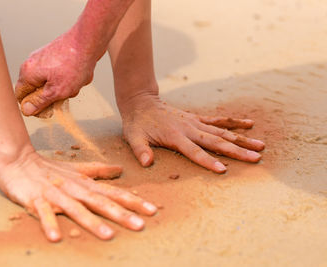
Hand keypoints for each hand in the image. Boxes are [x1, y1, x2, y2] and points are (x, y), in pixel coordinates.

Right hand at [0, 150, 156, 241]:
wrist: (19, 160)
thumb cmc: (51, 168)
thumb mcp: (78, 169)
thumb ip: (99, 170)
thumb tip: (121, 169)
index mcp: (85, 184)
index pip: (113, 193)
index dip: (133, 201)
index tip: (152, 210)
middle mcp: (74, 189)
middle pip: (100, 203)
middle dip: (121, 214)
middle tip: (140, 226)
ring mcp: (56, 195)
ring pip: (76, 209)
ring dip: (92, 222)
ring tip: (108, 235)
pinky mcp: (36, 200)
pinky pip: (43, 213)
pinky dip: (49, 224)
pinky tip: (56, 237)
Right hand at [15, 32, 96, 116]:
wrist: (89, 41)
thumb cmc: (74, 65)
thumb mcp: (57, 91)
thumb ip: (40, 102)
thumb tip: (26, 110)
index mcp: (28, 72)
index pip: (21, 96)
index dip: (34, 106)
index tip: (49, 108)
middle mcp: (32, 63)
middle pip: (38, 89)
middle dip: (55, 94)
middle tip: (67, 91)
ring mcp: (43, 58)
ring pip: (52, 82)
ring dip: (66, 86)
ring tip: (76, 80)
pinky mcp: (55, 55)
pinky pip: (60, 73)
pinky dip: (70, 77)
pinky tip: (80, 73)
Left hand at [119, 94, 264, 172]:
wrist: (141, 102)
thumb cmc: (137, 123)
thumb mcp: (133, 137)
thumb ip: (141, 150)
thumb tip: (146, 163)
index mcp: (175, 136)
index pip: (194, 152)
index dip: (208, 161)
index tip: (223, 170)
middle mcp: (189, 128)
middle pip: (216, 141)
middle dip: (236, 151)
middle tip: (256, 158)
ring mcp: (195, 122)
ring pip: (222, 131)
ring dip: (242, 139)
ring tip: (260, 145)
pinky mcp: (196, 118)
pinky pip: (218, 120)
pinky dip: (234, 122)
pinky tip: (250, 124)